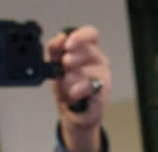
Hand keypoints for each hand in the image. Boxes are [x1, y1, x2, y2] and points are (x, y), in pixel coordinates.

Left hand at [47, 25, 109, 151]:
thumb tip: (60, 37)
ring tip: (67, 86)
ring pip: (85, 71)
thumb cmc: (65, 86)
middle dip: (69, 61)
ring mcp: (104, 76)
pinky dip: (76, 91)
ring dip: (69, 80)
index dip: (80, 36)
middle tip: (63, 68)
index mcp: (88, 50)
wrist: (70, 110)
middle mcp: (99, 60)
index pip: (91, 34)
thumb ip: (54, 48)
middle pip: (86, 51)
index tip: (68, 45)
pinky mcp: (104, 92)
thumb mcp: (53, 64)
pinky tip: (73, 95)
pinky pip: (87, 87)